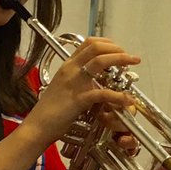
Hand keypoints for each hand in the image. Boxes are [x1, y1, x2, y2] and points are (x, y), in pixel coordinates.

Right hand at [24, 38, 139, 147]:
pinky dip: (118, 95)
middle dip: (117, 48)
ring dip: (120, 59)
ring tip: (133, 62)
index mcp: (68, 65)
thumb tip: (96, 79)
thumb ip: (79, 79)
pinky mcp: (78, 99)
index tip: (119, 49)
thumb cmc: (51, 110)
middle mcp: (71, 69)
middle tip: (130, 57)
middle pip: (96, 47)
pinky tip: (127, 98)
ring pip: (100, 62)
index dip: (107, 42)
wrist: (37, 127)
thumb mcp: (64, 87)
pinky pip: (102, 92)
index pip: (88, 43)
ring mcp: (74, 83)